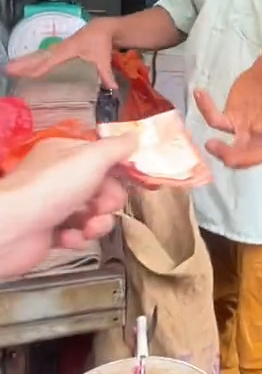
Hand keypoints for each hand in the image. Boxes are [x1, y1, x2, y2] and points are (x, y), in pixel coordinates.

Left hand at [0, 133, 136, 278]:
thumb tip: (135, 136)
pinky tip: (70, 237)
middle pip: (102, 188)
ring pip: (92, 213)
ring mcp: (54, 205)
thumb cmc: (50, 188)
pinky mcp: (50, 231)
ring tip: (88, 227)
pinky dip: (78, 237)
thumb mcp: (92, 158)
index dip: (120, 169)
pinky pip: (77, 233)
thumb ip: (117, 147)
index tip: (135, 179)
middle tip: (104, 206)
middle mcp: (59, 177)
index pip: (102, 157)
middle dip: (109, 201)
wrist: (14, 229)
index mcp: (66, 153)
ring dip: (97, 223)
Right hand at [5, 19, 115, 88]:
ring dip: (26, 61)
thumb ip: (106, 74)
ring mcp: (59, 48)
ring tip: (11, 68)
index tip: (28, 76)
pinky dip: (34, 60)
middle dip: (24, 64)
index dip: (40, 69)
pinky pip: (44, 55)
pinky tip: (27, 65)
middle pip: (39, 57)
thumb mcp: (104, 58)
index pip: (51, 61)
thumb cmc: (101, 42)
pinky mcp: (60, 49)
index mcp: (68, 50)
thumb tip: (111, 89)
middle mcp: (60, 48)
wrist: (102, 28)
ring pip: (39, 55)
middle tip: (9, 70)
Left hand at [194, 39, 261, 168]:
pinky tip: (199, 92)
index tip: (258, 126)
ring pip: (238, 150)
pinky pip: (219, 122)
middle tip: (227, 157)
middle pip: (258, 152)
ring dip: (225, 153)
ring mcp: (247, 127)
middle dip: (244, 158)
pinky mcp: (233, 120)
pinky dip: (207, 112)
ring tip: (210, 146)